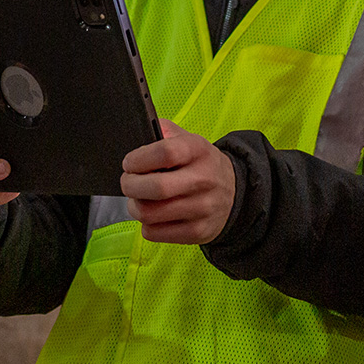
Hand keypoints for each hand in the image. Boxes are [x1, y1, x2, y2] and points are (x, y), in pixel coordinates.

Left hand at [121, 119, 236, 244]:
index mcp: (199, 150)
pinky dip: (147, 225)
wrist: (234, 192)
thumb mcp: (188, 140)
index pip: (165, 152)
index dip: (138, 159)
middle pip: (155, 188)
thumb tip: (140, 131)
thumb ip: (164, 131)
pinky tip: (155, 215)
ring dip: (135, 206)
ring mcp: (203, 207)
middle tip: (129, 182)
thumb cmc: (200, 165)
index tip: (130, 163)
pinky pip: (154, 233)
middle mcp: (204, 179)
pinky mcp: (197, 231)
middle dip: (130, 185)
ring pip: (149, 213)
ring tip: (140, 200)